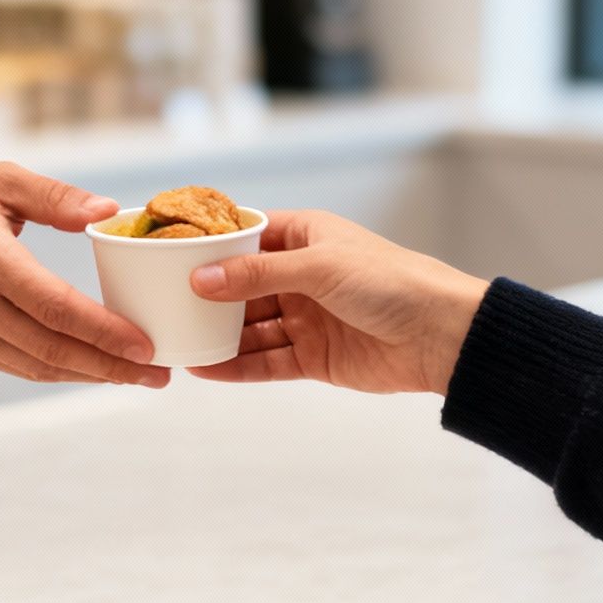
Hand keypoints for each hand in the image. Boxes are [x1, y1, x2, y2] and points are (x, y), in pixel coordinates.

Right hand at [0, 162, 170, 387]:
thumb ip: (56, 197)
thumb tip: (109, 211)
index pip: (56, 309)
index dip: (105, 333)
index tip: (146, 346)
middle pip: (52, 350)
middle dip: (111, 367)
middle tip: (159, 374)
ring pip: (35, 367)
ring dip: (88, 375)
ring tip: (135, 375)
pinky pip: (15, 366)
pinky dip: (56, 369)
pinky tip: (90, 366)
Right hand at [186, 211, 488, 395]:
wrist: (442, 336)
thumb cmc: (393, 283)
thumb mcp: (319, 267)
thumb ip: (257, 274)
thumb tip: (201, 279)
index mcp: (306, 236)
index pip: (246, 234)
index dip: (209, 245)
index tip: (166, 253)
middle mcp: (302, 275)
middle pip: (240, 285)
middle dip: (204, 296)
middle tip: (160, 304)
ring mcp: (306, 318)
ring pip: (249, 326)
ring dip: (215, 335)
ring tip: (173, 341)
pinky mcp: (313, 357)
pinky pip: (265, 361)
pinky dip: (236, 365)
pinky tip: (204, 367)